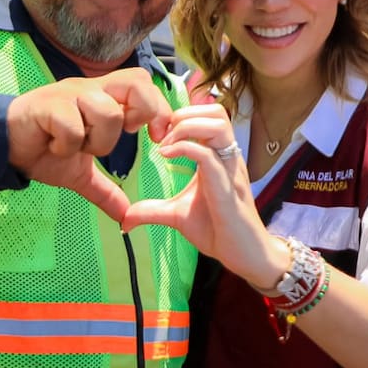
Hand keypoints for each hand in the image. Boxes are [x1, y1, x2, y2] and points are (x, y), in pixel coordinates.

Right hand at [7, 68, 171, 221]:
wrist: (3, 147)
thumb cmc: (42, 151)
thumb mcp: (79, 173)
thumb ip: (105, 190)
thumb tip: (125, 216)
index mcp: (101, 98)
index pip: (143, 84)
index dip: (158, 109)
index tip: (155, 138)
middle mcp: (89, 89)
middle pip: (136, 83)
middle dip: (143, 113)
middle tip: (130, 134)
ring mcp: (69, 94)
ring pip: (107, 112)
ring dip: (97, 141)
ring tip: (77, 148)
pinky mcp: (48, 105)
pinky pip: (73, 126)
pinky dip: (68, 145)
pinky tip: (54, 146)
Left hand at [121, 104, 286, 287]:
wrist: (244, 256)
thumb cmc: (217, 230)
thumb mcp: (176, 215)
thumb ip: (152, 210)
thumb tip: (124, 219)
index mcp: (218, 157)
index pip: (208, 114)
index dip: (182, 114)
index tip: (159, 133)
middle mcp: (227, 158)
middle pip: (216, 111)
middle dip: (184, 114)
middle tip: (162, 135)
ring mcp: (229, 171)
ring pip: (217, 125)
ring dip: (186, 127)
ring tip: (165, 145)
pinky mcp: (227, 190)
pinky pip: (209, 157)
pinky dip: (184, 149)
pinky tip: (166, 157)